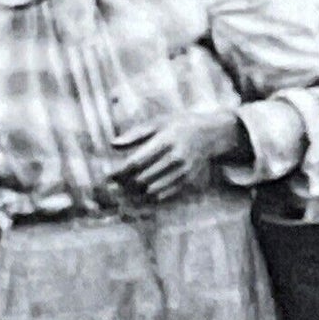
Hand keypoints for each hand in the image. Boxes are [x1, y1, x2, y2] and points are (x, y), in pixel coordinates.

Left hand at [111, 110, 241, 199]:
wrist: (210, 134)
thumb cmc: (178, 125)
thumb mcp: (157, 123)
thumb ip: (135, 134)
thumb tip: (113, 145)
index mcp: (165, 141)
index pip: (137, 162)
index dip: (120, 172)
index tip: (108, 176)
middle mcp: (176, 158)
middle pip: (143, 178)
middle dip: (126, 184)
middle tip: (114, 186)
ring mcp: (184, 171)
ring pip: (153, 189)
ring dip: (137, 192)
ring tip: (126, 190)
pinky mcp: (189, 180)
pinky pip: (166, 194)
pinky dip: (151, 196)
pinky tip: (143, 192)